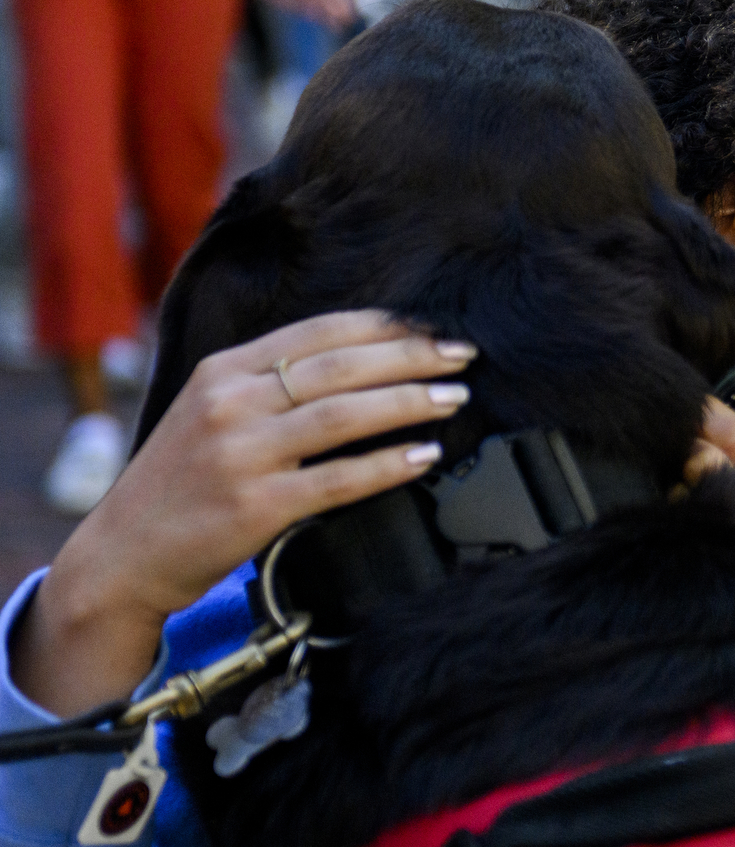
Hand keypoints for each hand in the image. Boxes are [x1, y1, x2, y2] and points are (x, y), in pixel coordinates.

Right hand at [13, 311, 475, 716]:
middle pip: (340, 366)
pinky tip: (425, 456)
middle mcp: (230, 404)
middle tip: (463, 356)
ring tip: (454, 398)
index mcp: (223, 370)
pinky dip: (388, 464)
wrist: (123, 555)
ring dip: (409, 402)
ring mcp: (242, 455)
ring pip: (344, 415)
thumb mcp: (212, 412)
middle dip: (412, 356)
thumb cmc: (181, 482)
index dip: (384, 326)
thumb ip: (270, 384)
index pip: (319, 331)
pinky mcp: (256, 507)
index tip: (432, 327)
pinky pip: (339, 479)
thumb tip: (360, 364)